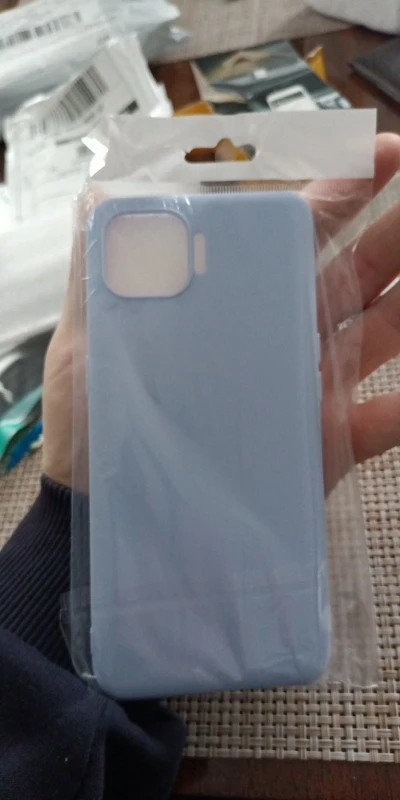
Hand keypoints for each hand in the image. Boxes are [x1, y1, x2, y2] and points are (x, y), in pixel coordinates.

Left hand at [42, 134, 399, 491]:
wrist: (112, 511)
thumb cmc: (97, 422)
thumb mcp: (88, 339)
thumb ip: (103, 271)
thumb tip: (107, 194)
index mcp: (236, 300)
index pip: (296, 232)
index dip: (341, 190)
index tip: (383, 153)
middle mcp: (282, 334)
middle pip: (355, 272)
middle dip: (396, 234)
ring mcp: (307, 388)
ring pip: (377, 335)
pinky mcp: (320, 445)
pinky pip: (373, 426)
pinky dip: (394, 414)